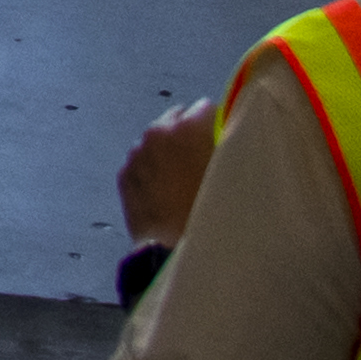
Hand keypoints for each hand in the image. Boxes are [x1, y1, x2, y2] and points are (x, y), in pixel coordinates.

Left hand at [119, 99, 219, 249]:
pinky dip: (153, 169)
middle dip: (190, 134)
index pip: (207, 107)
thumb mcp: (236, 176)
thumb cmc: (213, 214)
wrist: (174, 252)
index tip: (224, 141)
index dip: (217, 125)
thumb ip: (232, 148)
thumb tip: (232, 135)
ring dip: (169, 151)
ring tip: (185, 179)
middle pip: (178, 119)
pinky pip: (142, 162)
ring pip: (157, 140)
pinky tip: (166, 191)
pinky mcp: (124, 174)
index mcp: (188, 127)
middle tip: (204, 160)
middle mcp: (158, 131)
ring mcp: (137, 152)